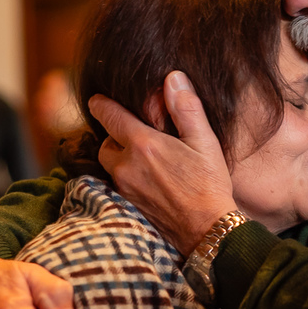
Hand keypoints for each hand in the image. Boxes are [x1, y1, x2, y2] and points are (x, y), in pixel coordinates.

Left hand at [90, 70, 237, 254]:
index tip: (98, 99)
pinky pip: (117, 184)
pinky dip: (126, 176)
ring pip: (110, 165)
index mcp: (143, 144)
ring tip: (143, 157)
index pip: (109, 115)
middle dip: (115, 135)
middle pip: (106, 142)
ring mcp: (124, 188)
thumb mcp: (205, 142)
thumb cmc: (209, 185)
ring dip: (119, 157)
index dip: (101, 104)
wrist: (208, 231)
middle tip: (134, 133)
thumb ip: (186, 108)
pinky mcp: (128, 205)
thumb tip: (173, 78)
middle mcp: (126, 166)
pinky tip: (148, 179)